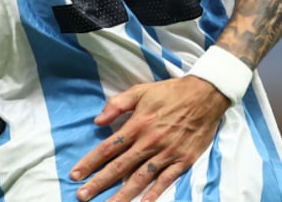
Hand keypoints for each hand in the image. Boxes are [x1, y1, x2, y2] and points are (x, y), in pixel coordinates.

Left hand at [70, 77, 230, 201]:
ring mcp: (166, 153)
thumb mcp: (141, 90)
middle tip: (82, 196)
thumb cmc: (171, 92)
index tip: (76, 174)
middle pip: (119, 167)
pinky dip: (154, 194)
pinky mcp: (182, 160)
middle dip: (99, 183)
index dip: (90, 162)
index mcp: (137, 124)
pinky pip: (165, 181)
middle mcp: (149, 141)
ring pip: (140, 178)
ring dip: (122, 194)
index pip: (108, 147)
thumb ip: (118, 104)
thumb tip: (97, 120)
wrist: (205, 95)